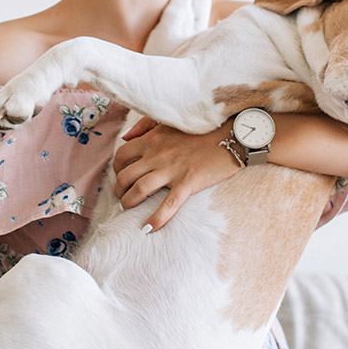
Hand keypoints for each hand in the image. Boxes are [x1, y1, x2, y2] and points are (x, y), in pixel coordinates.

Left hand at [113, 117, 239, 231]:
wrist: (230, 135)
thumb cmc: (200, 128)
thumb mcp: (168, 120)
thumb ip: (144, 126)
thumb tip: (125, 137)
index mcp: (152, 139)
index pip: (121, 155)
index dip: (117, 168)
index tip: (122, 175)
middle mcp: (157, 155)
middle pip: (125, 176)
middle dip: (119, 189)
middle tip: (122, 195)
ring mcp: (171, 170)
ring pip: (139, 190)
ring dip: (128, 202)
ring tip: (128, 208)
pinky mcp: (187, 183)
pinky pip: (168, 205)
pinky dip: (156, 218)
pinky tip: (148, 228)